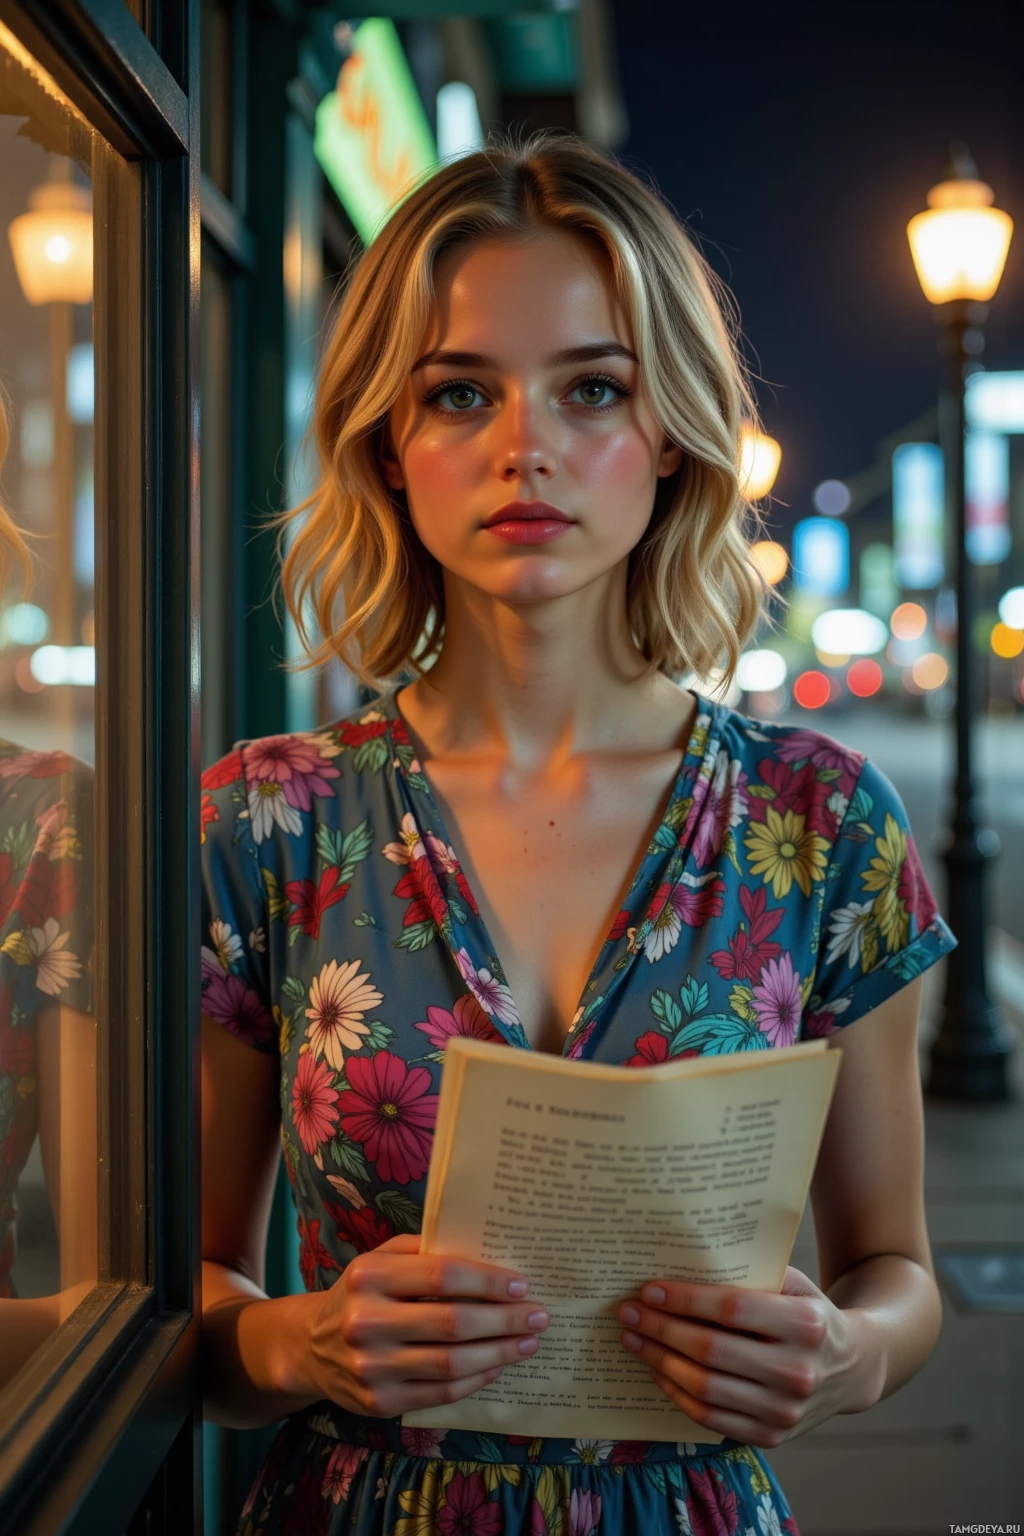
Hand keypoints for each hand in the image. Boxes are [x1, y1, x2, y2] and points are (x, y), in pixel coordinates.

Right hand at [305, 1234, 549, 1417]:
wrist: (311, 1347)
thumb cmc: (363, 1292)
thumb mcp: (381, 1258)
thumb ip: (426, 1250)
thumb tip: (490, 1250)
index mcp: (369, 1275)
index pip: (442, 1275)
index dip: (487, 1282)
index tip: (521, 1284)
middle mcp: (367, 1322)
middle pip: (453, 1324)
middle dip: (504, 1320)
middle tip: (539, 1315)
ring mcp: (371, 1367)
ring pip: (451, 1364)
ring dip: (499, 1353)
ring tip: (529, 1342)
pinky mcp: (379, 1403)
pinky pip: (440, 1394)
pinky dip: (476, 1379)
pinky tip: (497, 1365)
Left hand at [617, 1265, 875, 1448]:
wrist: (852, 1368)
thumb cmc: (809, 1314)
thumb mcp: (795, 1284)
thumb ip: (751, 1274)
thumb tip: (682, 1263)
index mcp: (806, 1324)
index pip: (732, 1309)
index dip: (686, 1300)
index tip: (649, 1290)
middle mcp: (799, 1371)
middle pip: (712, 1350)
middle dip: (661, 1329)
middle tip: (628, 1312)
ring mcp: (786, 1411)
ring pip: (706, 1388)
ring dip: (660, 1362)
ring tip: (633, 1340)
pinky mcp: (772, 1437)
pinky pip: (710, 1418)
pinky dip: (677, 1394)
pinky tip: (657, 1370)